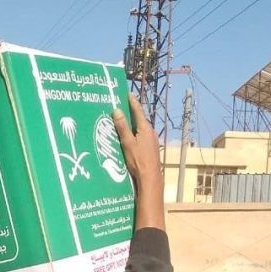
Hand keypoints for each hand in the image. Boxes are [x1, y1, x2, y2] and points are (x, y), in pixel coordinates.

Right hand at [113, 93, 165, 229]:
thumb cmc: (138, 160)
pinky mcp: (151, 149)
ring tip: (123, 123)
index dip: (131, 102)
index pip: (137, 110)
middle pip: (139, 119)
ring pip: (141, 129)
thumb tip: (117, 111)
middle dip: (131, 113)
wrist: (150, 178)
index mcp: (145, 128)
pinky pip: (142, 137)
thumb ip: (122, 127)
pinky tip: (129, 139)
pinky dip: (135, 134)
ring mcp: (152, 141)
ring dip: (132, 125)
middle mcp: (151, 132)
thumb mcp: (128, 143)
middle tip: (122, 107)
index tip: (126, 93)